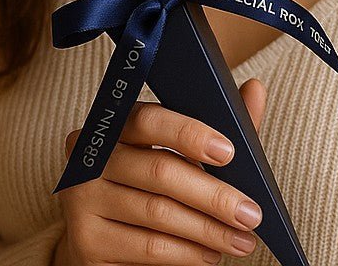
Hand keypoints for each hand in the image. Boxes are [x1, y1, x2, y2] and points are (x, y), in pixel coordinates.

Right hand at [53, 77, 267, 264]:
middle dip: (214, 195)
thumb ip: (219, 125)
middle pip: (160, 171)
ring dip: (208, 229)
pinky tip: (210, 254)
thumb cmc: (154, 185)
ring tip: (241, 239)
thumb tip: (254, 89)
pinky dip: (186, 253)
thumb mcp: (185, 154)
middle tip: (251, 214)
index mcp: (115, 123)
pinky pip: (147, 247)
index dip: (190, 134)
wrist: (106, 239)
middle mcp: (91, 157)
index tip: (229, 152)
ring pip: (158, 212)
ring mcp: (82, 200)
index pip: (150, 120)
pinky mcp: (86, 242)